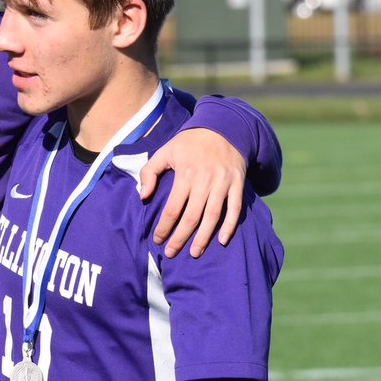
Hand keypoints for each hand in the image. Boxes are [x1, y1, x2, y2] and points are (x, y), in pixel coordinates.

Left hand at [140, 127, 247, 257]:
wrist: (223, 127)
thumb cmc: (189, 143)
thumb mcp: (165, 151)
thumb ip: (149, 172)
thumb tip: (143, 196)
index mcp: (185, 173)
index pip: (173, 208)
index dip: (164, 227)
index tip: (157, 240)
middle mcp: (205, 180)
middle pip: (192, 216)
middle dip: (180, 238)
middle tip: (172, 253)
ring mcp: (223, 182)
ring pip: (213, 216)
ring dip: (204, 237)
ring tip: (194, 252)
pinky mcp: (237, 183)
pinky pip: (235, 208)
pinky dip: (230, 225)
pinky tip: (222, 240)